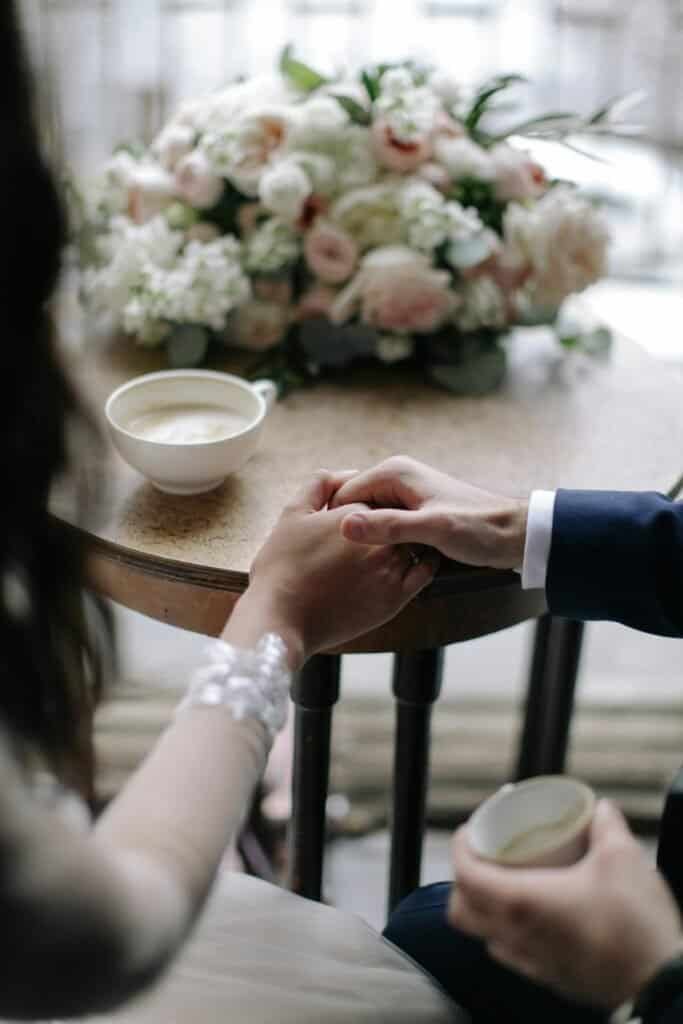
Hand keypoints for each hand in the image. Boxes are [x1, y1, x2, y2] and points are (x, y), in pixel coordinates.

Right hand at [222, 470, 439, 668]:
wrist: (281, 619)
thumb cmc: (281, 566)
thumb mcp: (293, 513)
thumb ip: (320, 484)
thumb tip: (347, 473)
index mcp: (359, 511)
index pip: (371, 500)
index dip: (358, 513)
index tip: (345, 528)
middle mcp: (381, 536)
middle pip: (394, 520)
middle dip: (383, 528)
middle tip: (359, 545)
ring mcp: (392, 566)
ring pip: (412, 543)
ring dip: (405, 542)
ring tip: (382, 554)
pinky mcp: (397, 596)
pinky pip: (424, 572)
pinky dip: (421, 563)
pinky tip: (407, 565)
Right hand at [329, 456, 526, 569]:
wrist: (515, 533)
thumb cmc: (479, 528)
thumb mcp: (431, 530)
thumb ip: (388, 526)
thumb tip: (345, 525)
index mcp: (394, 472)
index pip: (342, 495)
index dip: (335, 523)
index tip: (334, 553)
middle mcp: (396, 477)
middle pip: (353, 506)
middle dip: (350, 531)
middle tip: (347, 563)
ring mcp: (404, 494)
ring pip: (367, 518)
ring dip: (366, 539)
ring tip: (364, 565)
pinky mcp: (413, 510)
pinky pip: (384, 525)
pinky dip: (381, 541)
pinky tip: (384, 561)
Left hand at [450, 800, 682, 1008]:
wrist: (664, 984)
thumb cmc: (637, 925)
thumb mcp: (622, 857)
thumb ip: (606, 825)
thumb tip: (599, 808)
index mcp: (522, 902)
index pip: (465, 875)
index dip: (460, 848)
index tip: (470, 831)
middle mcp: (517, 936)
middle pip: (461, 910)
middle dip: (463, 881)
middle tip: (483, 857)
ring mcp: (531, 964)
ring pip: (484, 936)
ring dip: (484, 908)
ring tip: (506, 883)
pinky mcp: (550, 980)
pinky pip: (511, 955)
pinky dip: (508, 932)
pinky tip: (533, 916)